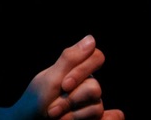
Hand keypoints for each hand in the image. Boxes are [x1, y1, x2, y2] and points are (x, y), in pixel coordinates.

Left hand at [0, 35, 123, 119]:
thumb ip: (70, 59)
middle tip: (53, 108)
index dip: (83, 71)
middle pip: (95, 87)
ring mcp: (91, 104)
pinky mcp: (95, 119)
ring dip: (73, 115)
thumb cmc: (38, 100)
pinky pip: (111, 118)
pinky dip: (111, 119)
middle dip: (71, 100)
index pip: (97, 57)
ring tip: (56, 116)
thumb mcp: (50, 78)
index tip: (64, 85)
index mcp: (78, 70)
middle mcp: (88, 85)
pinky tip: (107, 116)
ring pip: (97, 107)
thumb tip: (91, 38)